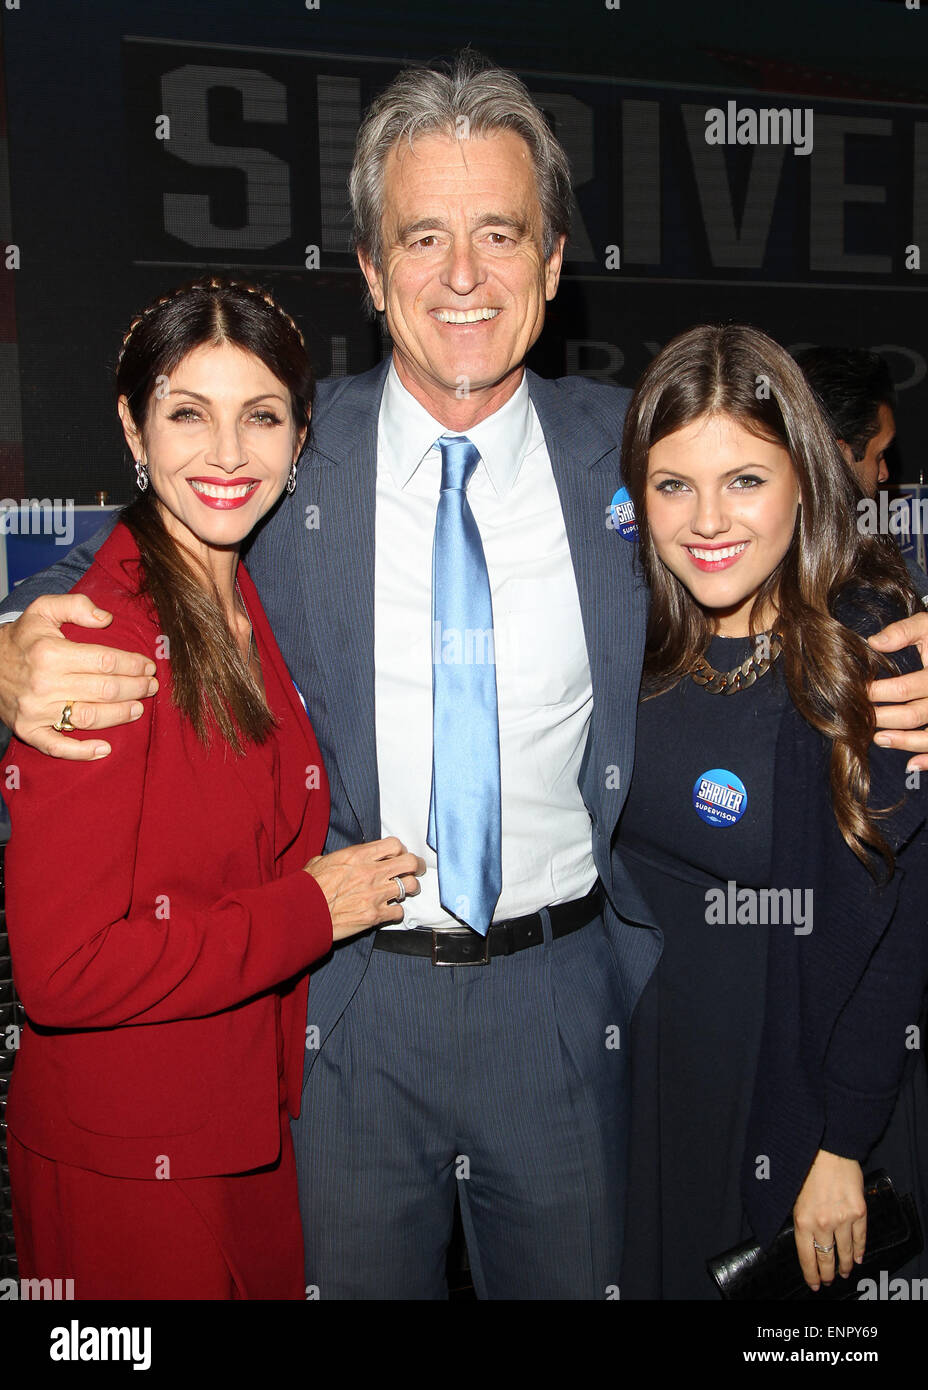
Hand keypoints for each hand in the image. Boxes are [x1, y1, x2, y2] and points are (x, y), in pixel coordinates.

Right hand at [0, 595, 157, 758]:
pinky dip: (81, 751)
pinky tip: (104, 749)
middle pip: (104, 690)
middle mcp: (44, 683)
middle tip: (151, 687)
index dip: (133, 664)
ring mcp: (36, 710)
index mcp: (51, 652)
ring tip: (139, 708)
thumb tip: (106, 619)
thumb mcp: (43, 610)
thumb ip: (76, 605)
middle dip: (135, 688)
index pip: (105, 661)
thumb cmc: (22, 637)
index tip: (149, 666)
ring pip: (89, 717)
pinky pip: (57, 746)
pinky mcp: (28, 730)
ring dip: (120, 715)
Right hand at [304, 836, 424, 939]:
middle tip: (415, 870)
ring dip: (409, 889)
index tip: (399, 855)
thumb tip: (344, 860)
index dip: (400, 850)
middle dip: (416, 866)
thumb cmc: (308, 887)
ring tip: (404, 891)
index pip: (394, 844)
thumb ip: (341, 858)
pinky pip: (399, 912)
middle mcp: (371, 872)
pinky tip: (390, 911)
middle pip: (410, 863)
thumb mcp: (322, 862)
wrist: (302, 913)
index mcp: (358, 856)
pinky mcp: (374, 916)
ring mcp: (375, 894)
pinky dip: (396, 912)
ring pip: (410, 886)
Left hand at [792, 1149, 865, 1290]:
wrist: (828, 1148)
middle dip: (828, 1273)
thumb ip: (798, 1218)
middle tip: (829, 1281)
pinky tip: (858, 1258)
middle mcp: (823, 1223)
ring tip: (845, 1272)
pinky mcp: (859, 1211)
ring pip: (845, 1251)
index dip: (811, 1274)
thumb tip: (802, 1238)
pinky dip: (860, 1250)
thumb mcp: (792, 1195)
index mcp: (802, 1220)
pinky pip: (860, 1237)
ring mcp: (843, 1218)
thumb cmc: (805, 1167)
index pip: (806, 1256)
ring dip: (846, 1265)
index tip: (814, 1284)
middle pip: (826, 1258)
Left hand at [868, 610, 927, 771]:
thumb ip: (903, 631)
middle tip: (860, 719)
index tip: (857, 692)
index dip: (878, 692)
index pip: (905, 688)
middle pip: (914, 715)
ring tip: (879, 739)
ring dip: (903, 741)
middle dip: (884, 718)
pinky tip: (911, 764)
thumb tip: (874, 642)